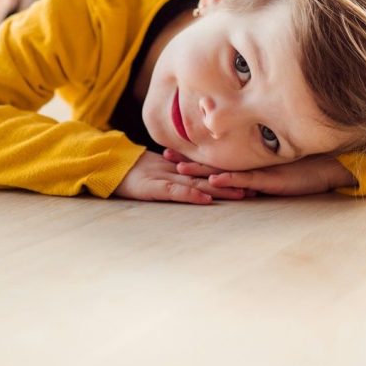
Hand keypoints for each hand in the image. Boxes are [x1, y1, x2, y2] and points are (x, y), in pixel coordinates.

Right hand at [113, 151, 247, 204]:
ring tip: (241, 194)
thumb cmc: (133, 171)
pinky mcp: (156, 188)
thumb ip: (176, 171)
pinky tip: (206, 200)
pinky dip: (191, 196)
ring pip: (199, 184)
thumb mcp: (158, 170)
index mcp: (180, 168)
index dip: (228, 174)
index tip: (249, 179)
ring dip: (220, 189)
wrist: (109, 166)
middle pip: (210, 177)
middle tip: (255, 188)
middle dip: (232, 182)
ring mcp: (168, 178)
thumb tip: (195, 177)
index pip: (208, 170)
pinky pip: (177, 192)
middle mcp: (178, 172)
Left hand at [164, 149, 356, 195]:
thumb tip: (240, 179)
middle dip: (189, 161)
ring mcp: (260, 171)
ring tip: (179, 169)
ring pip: (226, 171)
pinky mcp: (272, 179)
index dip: (193, 156)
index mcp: (249, 164)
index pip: (215, 160)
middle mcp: (251, 166)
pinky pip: (249, 180)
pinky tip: (216, 180)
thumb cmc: (305, 168)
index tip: (171, 152)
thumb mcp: (276, 171)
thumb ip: (257, 172)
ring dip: (202, 171)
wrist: (331, 167)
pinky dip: (231, 180)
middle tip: (164, 156)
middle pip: (214, 163)